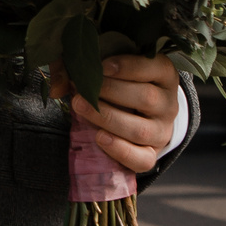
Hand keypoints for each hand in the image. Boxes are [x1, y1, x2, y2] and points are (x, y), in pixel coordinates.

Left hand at [52, 55, 179, 174]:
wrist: (138, 114)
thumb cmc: (119, 83)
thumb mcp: (106, 68)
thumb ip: (81, 69)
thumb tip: (56, 87)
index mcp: (164, 75)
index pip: (155, 67)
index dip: (129, 66)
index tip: (102, 66)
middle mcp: (169, 103)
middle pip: (146, 98)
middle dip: (110, 92)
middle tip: (81, 90)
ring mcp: (162, 131)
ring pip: (141, 130)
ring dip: (108, 119)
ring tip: (80, 108)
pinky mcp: (152, 154)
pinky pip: (142, 159)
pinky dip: (120, 151)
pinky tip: (99, 138)